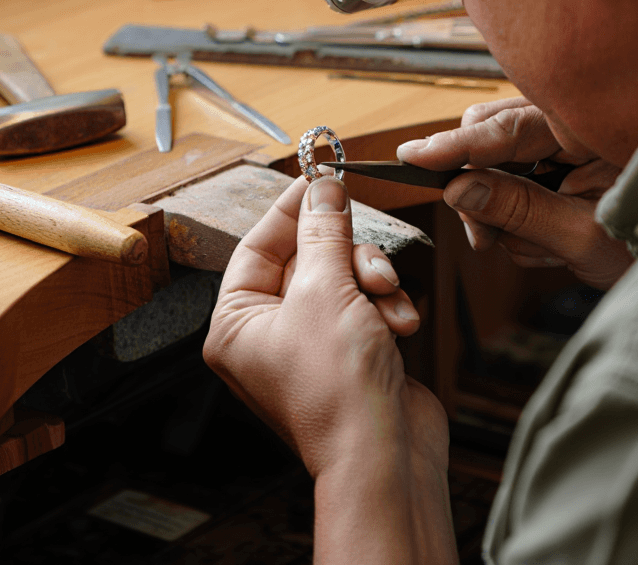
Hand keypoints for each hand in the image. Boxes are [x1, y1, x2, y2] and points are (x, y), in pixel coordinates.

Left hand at [203, 175, 446, 479]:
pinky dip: (386, 307)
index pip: (257, 246)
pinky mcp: (349, 353)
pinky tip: (401, 324)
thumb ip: (324, 230)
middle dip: (345, 254)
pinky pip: (365, 305)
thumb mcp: (325, 290)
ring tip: (387, 300)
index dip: (290, 210)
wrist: (386, 458)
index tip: (319, 180)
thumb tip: (323, 187)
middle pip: (307, 259)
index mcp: (237, 324)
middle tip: (364, 245)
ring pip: (342, 278)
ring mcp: (311, 345)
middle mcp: (268, 334)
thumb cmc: (337, 390)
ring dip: (371, 281)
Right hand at [398, 97, 632, 289]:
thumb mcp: (585, 235)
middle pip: (490, 138)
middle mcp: (571, 125)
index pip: (504, 128)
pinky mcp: (559, 166)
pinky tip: (549, 243)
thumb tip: (460, 190)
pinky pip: (513, 186)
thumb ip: (520, 210)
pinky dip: (519, 220)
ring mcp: (565, 145)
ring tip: (543, 248)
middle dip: (480, 189)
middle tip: (486, 238)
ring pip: (496, 166)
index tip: (412, 156)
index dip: (454, 145)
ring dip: (504, 215)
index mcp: (586, 126)